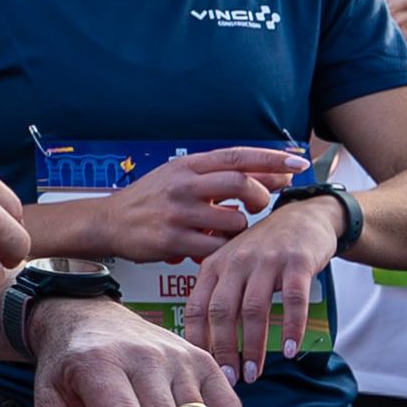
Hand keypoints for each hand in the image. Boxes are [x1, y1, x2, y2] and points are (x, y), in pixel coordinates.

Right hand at [72, 146, 302, 263]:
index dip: (271, 159)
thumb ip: (222, 176)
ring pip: (233, 221)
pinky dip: (221, 249)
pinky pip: (215, 248)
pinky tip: (210, 246)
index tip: (298, 163)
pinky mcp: (171, 240)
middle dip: (260, 195)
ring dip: (239, 229)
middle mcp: (182, 185)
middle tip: (259, 204)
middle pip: (240, 183)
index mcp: (187, 166)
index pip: (237, 156)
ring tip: (225, 230)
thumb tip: (275, 175)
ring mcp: (176, 213)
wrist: (107, 222)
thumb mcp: (181, 178)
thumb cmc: (152, 200)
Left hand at [182, 197, 340, 383]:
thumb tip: (203, 343)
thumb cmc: (263, 250)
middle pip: (221, 312)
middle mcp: (235, 262)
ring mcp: (265, 261)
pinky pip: (292, 300)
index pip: (195, 307)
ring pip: (253, 310)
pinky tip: (292, 350)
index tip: (200, 368)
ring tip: (256, 373)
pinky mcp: (296, 262)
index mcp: (213, 266)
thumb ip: (218, 295)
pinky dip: (292, 328)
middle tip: (230, 379)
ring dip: (254, 346)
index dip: (197, 340)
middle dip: (224, 350)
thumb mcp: (232, 266)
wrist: (304, 216)